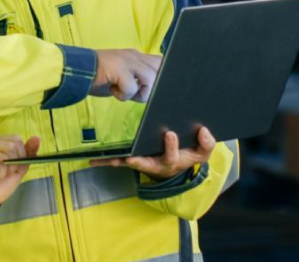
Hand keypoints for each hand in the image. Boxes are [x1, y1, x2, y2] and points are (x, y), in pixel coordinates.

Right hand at [0, 135, 40, 217]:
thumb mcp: (18, 169)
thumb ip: (28, 154)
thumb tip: (37, 138)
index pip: (16, 139)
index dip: (20, 156)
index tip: (14, 168)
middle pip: (10, 146)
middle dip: (12, 165)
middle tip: (3, 175)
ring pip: (1, 157)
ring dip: (2, 173)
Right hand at [91, 49, 160, 101]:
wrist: (75, 71)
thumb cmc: (98, 77)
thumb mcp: (122, 76)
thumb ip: (137, 79)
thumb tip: (152, 90)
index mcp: (136, 56)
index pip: (161, 61)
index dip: (161, 75)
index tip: (149, 87)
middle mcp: (134, 55)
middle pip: (160, 70)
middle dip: (151, 87)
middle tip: (135, 92)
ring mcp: (127, 60)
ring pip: (150, 79)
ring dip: (138, 93)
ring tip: (123, 92)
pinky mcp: (119, 68)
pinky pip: (132, 87)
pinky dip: (123, 95)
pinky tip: (112, 90)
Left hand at [91, 127, 215, 180]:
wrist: (177, 166)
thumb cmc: (188, 155)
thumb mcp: (202, 152)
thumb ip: (206, 143)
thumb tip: (204, 131)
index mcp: (172, 161)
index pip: (173, 155)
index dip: (172, 146)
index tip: (170, 134)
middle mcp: (155, 165)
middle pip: (146, 164)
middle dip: (139, 161)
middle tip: (132, 158)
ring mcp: (142, 164)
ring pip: (128, 163)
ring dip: (115, 162)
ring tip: (102, 159)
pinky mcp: (133, 161)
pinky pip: (118, 161)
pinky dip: (105, 160)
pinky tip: (91, 159)